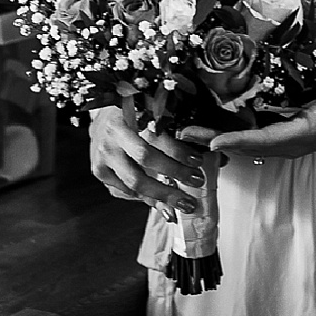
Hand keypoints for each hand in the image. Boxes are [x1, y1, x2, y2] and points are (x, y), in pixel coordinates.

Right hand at [87, 104, 208, 214]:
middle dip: (174, 173)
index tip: (198, 161)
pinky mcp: (99, 171)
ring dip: (162, 195)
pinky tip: (160, 201)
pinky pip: (124, 191)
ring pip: (134, 181)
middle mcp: (114, 134)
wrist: (100, 121)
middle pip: (146, 158)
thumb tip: (217, 156)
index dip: (178, 150)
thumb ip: (179, 134)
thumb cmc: (136, 118)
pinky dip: (144, 198)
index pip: (156, 133)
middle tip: (196, 182)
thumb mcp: (154, 116)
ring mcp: (103, 154)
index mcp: (130, 113)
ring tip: (183, 202)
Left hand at [185, 72, 315, 160]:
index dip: (238, 141)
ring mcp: (284, 142)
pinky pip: (251, 138)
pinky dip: (229, 134)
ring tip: (186, 132)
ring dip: (216, 138)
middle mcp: (289, 143)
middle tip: (182, 134)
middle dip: (214, 141)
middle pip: (246, 146)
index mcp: (303, 133)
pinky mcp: (281, 135)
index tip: (212, 142)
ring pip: (245, 144)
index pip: (265, 140)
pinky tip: (209, 125)